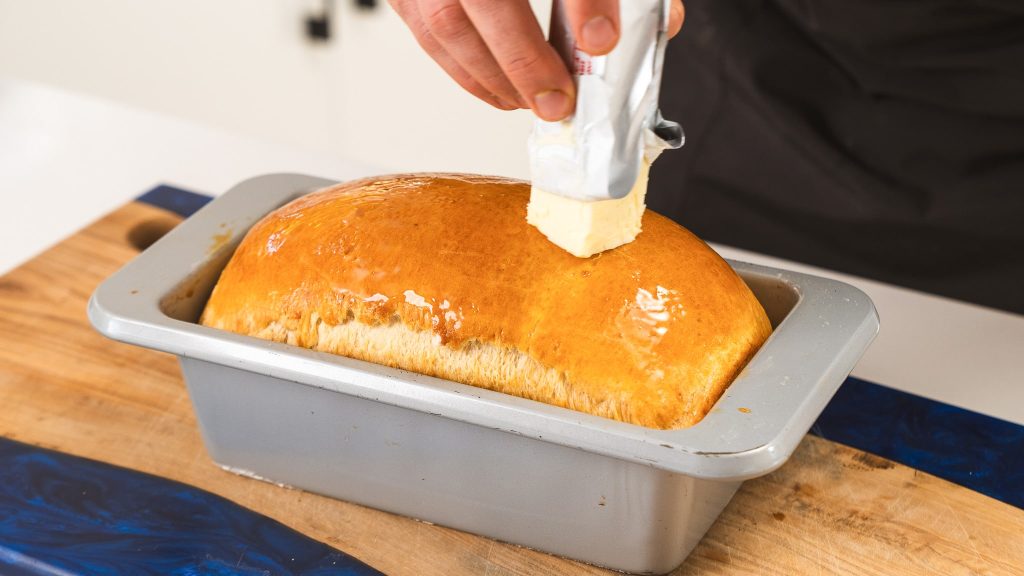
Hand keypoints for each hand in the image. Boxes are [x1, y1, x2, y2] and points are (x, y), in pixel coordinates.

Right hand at [390, 0, 683, 120]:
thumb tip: (660, 24)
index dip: (583, 1)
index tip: (602, 40)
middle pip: (486, 0)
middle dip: (524, 60)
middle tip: (559, 101)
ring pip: (444, 22)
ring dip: (491, 75)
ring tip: (529, 103)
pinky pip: (421, 28)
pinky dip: (462, 68)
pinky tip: (498, 89)